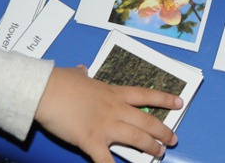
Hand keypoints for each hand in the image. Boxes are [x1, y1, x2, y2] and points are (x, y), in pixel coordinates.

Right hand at [35, 65, 182, 162]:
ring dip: (151, 148)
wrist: (45, 90)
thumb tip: (82, 70)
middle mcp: (115, 109)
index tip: (179, 102)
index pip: (146, 95)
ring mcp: (106, 125)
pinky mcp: (91, 140)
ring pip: (137, 138)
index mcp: (114, 93)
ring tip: (159, 154)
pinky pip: (106, 160)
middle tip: (173, 139)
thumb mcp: (77, 75)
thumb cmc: (60, 81)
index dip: (165, 99)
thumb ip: (84, 75)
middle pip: (147, 121)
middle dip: (163, 132)